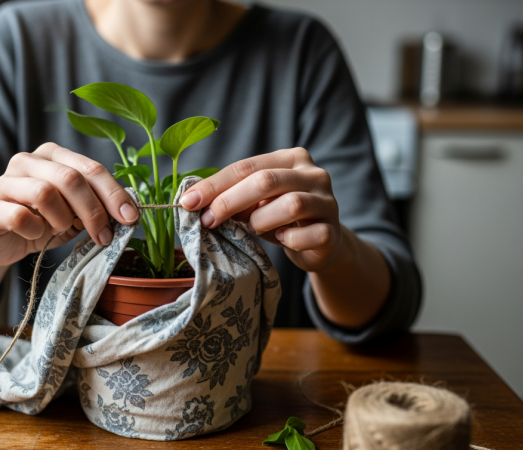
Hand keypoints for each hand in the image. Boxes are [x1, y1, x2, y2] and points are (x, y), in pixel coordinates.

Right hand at [0, 142, 139, 265]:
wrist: (4, 242)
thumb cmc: (44, 222)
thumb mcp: (76, 212)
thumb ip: (97, 205)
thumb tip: (129, 213)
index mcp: (53, 155)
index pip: (91, 168)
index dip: (114, 193)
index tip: (131, 218)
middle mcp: (28, 161)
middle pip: (71, 179)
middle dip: (94, 211)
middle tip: (104, 236)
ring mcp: (6, 182)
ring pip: (45, 193)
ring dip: (62, 219)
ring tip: (60, 229)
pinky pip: (19, 216)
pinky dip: (35, 230)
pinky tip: (36, 234)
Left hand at [179, 147, 342, 273]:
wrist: (320, 243)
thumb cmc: (279, 218)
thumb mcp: (254, 202)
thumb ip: (232, 195)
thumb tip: (193, 200)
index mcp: (291, 158)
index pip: (246, 167)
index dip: (214, 185)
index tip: (187, 202)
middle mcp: (313, 174)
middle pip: (266, 181)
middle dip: (229, 201)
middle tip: (208, 221)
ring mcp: (328, 201)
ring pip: (290, 204)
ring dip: (261, 220)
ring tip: (253, 229)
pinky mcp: (334, 231)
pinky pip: (310, 234)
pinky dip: (289, 239)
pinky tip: (282, 239)